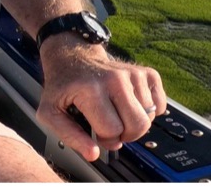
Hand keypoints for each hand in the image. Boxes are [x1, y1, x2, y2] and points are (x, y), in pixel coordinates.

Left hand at [37, 38, 165, 161]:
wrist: (73, 56)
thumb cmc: (63, 85)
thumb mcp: (51, 111)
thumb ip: (69, 135)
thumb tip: (94, 154)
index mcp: (91, 89)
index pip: (112, 131)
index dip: (104, 138)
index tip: (94, 130)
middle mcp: (115, 79)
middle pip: (138, 126)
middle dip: (124, 135)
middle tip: (109, 126)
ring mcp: (133, 73)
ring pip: (149, 118)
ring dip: (134, 122)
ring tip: (117, 113)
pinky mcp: (146, 72)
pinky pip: (160, 105)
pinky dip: (148, 111)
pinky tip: (130, 104)